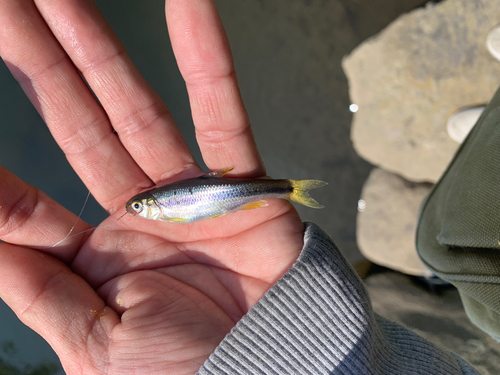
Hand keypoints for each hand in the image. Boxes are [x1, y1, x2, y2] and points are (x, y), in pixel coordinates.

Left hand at [0, 0, 304, 373]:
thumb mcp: (95, 343)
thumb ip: (36, 288)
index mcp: (94, 258)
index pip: (20, 207)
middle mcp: (137, 213)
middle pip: (75, 126)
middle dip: (36, 68)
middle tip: (8, 8)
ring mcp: (189, 194)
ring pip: (136, 107)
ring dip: (99, 50)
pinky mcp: (242, 186)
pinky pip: (225, 117)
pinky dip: (209, 63)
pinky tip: (190, 7)